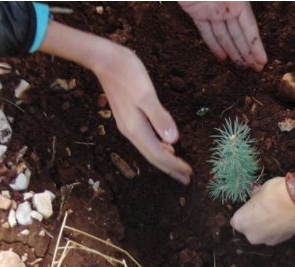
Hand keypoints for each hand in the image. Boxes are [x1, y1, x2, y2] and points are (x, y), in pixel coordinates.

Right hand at [39, 21, 191, 183]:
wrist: (105, 59)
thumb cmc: (127, 73)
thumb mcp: (146, 94)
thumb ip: (160, 117)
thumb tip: (174, 141)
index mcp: (136, 128)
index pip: (159, 154)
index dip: (174, 165)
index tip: (189, 174)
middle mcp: (131, 131)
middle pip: (154, 157)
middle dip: (171, 168)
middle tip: (187, 179)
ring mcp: (129, 125)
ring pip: (150, 149)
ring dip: (166, 159)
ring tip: (180, 168)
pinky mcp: (129, 118)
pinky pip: (147, 140)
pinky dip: (159, 147)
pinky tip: (167, 147)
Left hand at [179, 1, 266, 70]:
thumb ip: (239, 3)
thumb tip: (243, 15)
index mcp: (237, 1)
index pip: (249, 28)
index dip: (256, 46)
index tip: (263, 61)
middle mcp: (226, 7)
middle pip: (239, 35)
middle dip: (248, 53)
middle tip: (256, 70)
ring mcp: (211, 9)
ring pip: (224, 35)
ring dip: (234, 52)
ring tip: (242, 67)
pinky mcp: (196, 11)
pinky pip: (206, 31)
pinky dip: (213, 44)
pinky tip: (222, 57)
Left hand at [231, 177, 294, 244]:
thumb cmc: (273, 192)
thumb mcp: (258, 192)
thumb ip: (255, 203)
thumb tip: (258, 203)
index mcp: (240, 222)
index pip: (238, 220)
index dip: (246, 213)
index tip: (253, 207)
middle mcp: (251, 235)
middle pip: (250, 229)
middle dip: (256, 222)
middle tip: (266, 210)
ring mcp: (266, 240)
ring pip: (263, 234)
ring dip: (267, 227)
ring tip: (277, 215)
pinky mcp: (281, 241)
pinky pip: (276, 235)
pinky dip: (279, 229)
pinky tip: (285, 219)